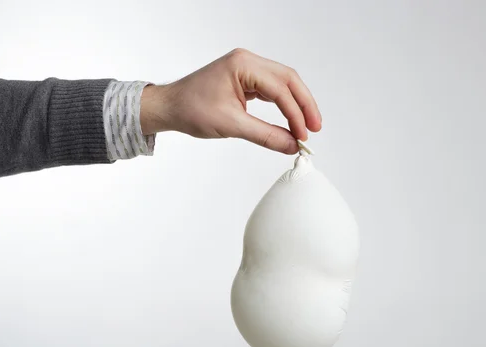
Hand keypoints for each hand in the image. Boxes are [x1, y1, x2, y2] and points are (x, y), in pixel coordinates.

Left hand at [140, 48, 321, 153]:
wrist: (170, 107)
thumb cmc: (190, 109)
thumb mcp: (231, 125)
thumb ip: (265, 135)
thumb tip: (291, 145)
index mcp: (243, 65)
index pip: (280, 88)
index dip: (295, 113)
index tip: (303, 135)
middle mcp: (248, 62)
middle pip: (289, 80)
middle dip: (304, 105)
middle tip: (315, 128)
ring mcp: (248, 69)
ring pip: (284, 84)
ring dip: (297, 105)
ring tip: (307, 127)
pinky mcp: (246, 80)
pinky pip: (273, 90)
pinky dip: (284, 105)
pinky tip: (291, 120)